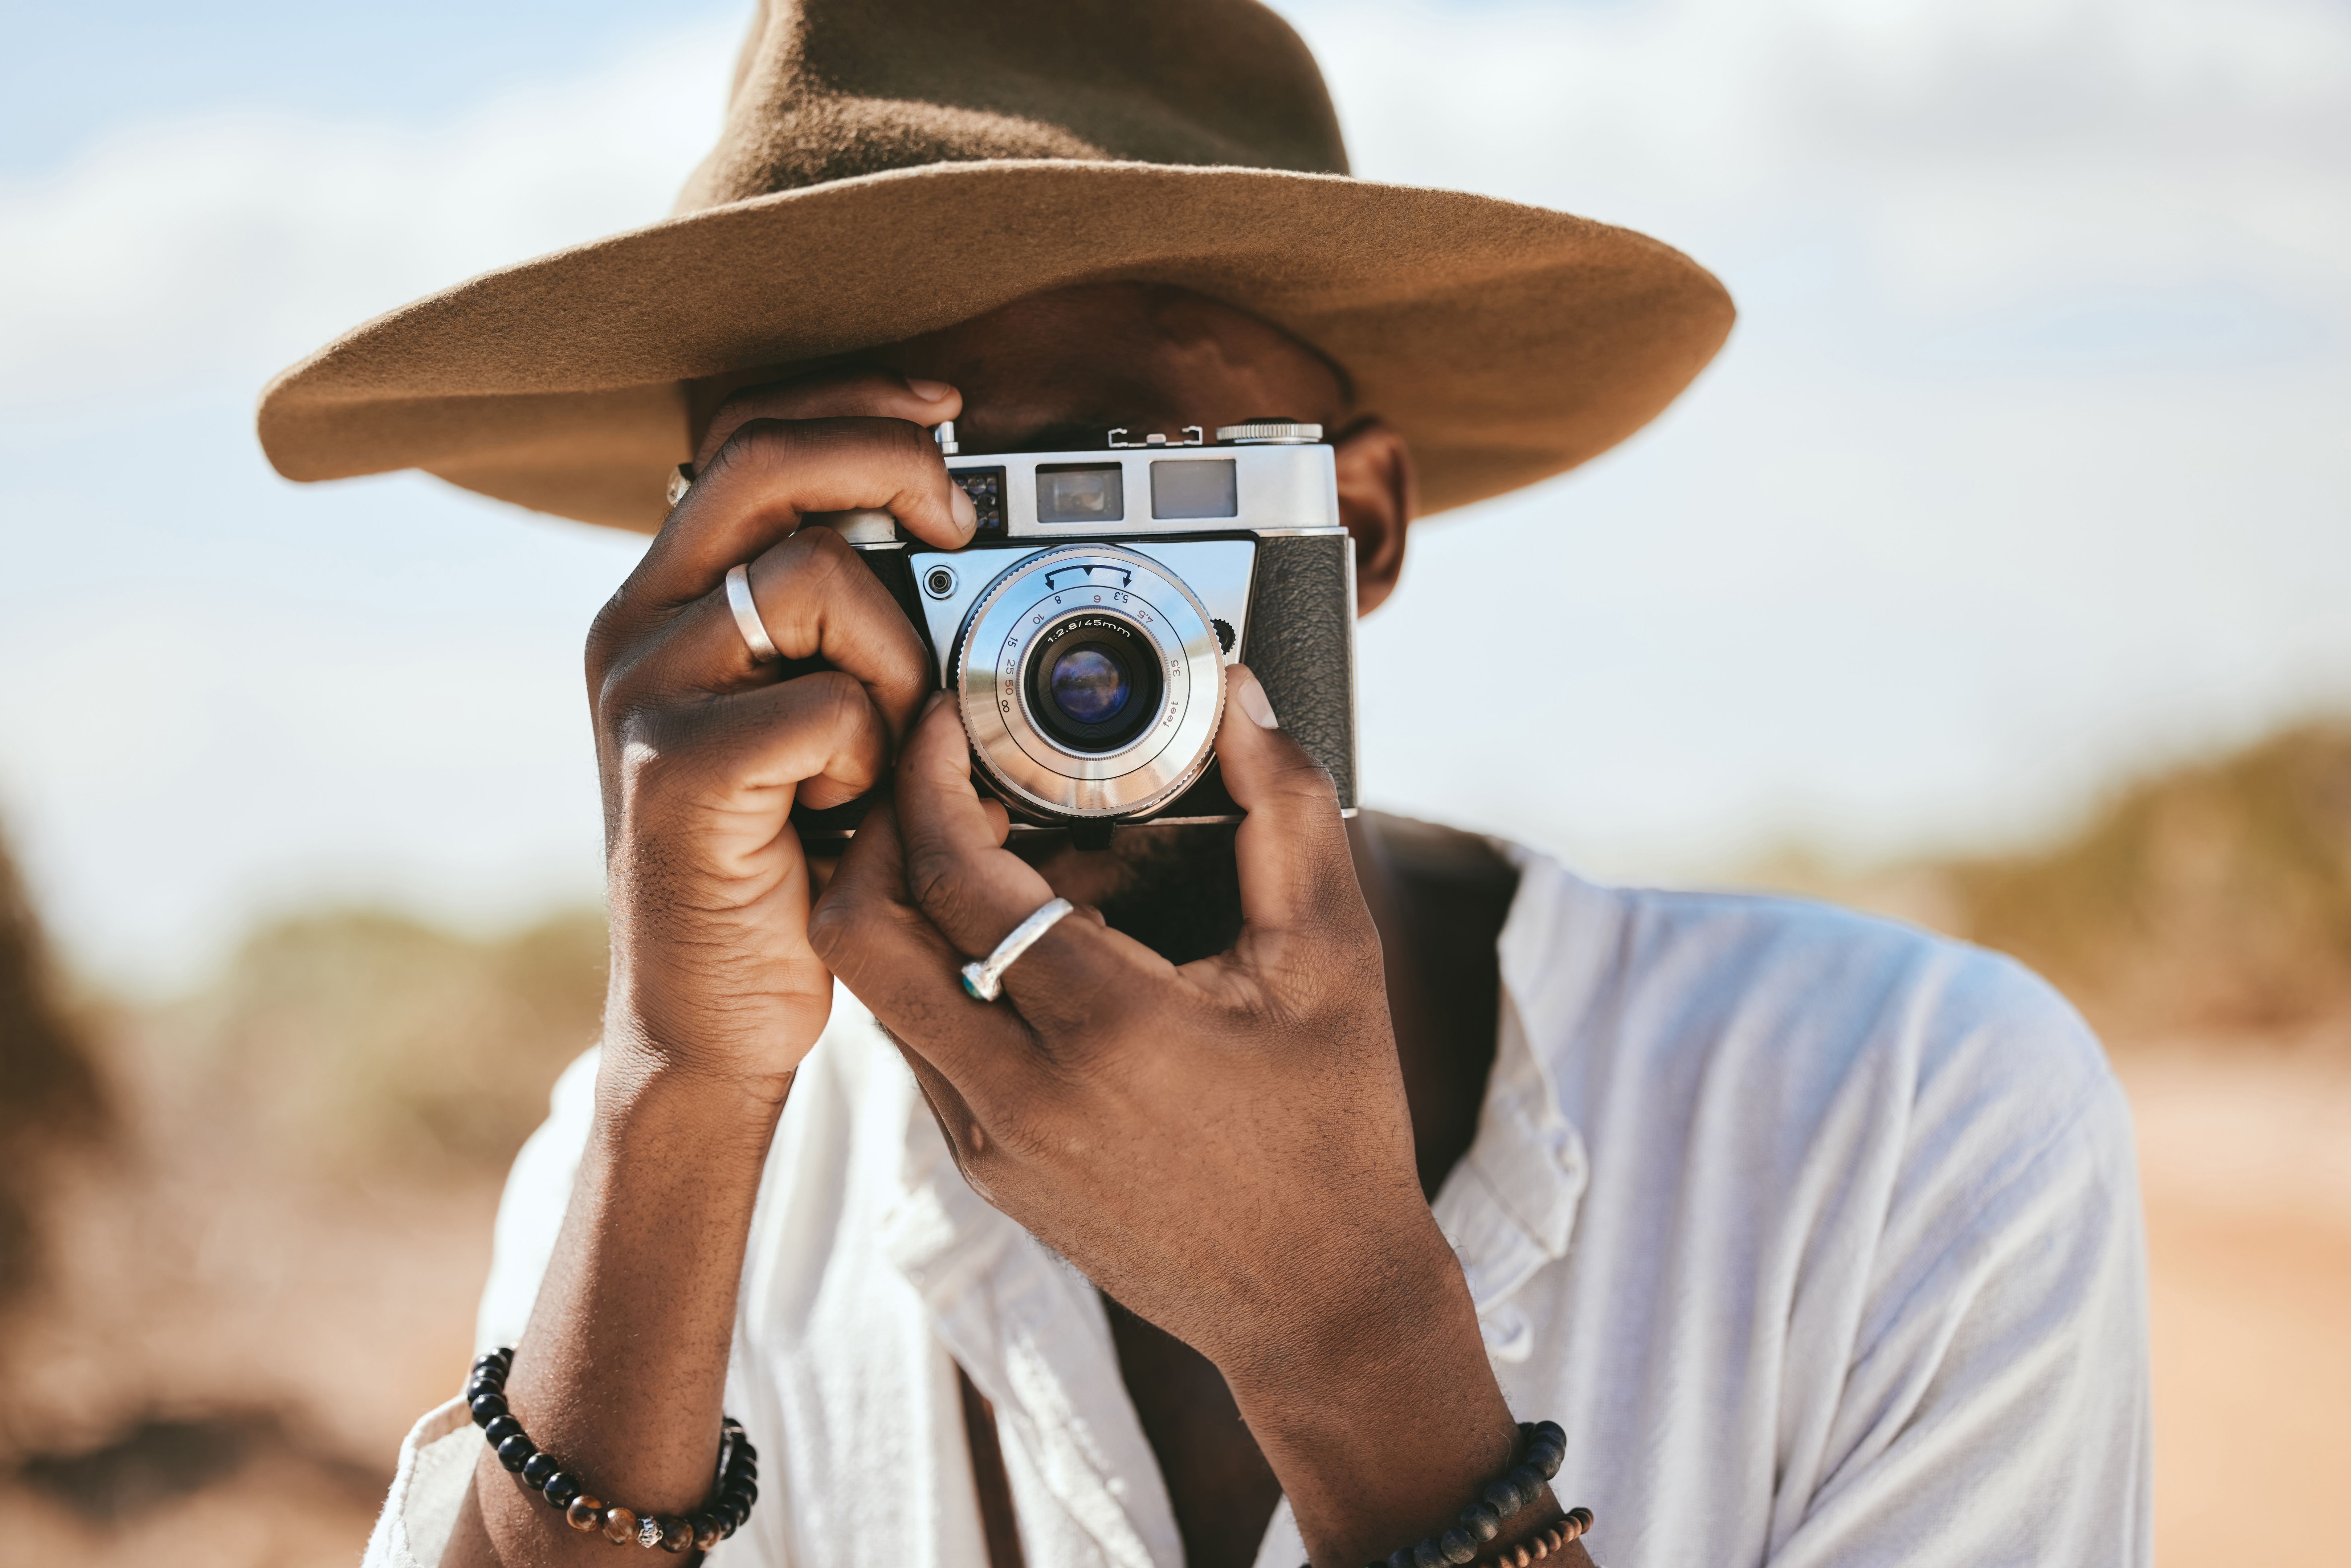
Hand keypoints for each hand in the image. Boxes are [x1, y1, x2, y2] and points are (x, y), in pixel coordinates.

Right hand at [583, 369, 974, 1093]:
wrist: (708, 1016)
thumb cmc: (786, 863)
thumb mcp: (815, 721)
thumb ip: (846, 630)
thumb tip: (953, 534)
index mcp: (669, 599)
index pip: (745, 437)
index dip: (850, 405)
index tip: (943, 410)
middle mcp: (638, 625)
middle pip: (768, 465)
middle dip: (889, 466)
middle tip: (956, 521)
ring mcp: (647, 693)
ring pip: (814, 580)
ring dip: (897, 659)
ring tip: (883, 751)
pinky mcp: (676, 771)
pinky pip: (824, 706)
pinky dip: (870, 757)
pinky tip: (846, 813)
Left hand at [809, 668, 1530, 1561]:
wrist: (1319, 1303)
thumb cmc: (1336, 1129)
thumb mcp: (1333, 955)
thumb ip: (1282, 806)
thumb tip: (1231, 699)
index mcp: (1103, 1032)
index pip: (952, 876)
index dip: (927, 775)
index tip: (944, 717)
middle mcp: (1018, 1096)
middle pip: (858, 933)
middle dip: (875, 830)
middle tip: (931, 775)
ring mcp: (986, 1142)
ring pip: (876, 988)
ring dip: (907, 900)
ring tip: (993, 847)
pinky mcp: (983, 1168)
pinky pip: (918, 1042)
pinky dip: (942, 968)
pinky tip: (1026, 939)